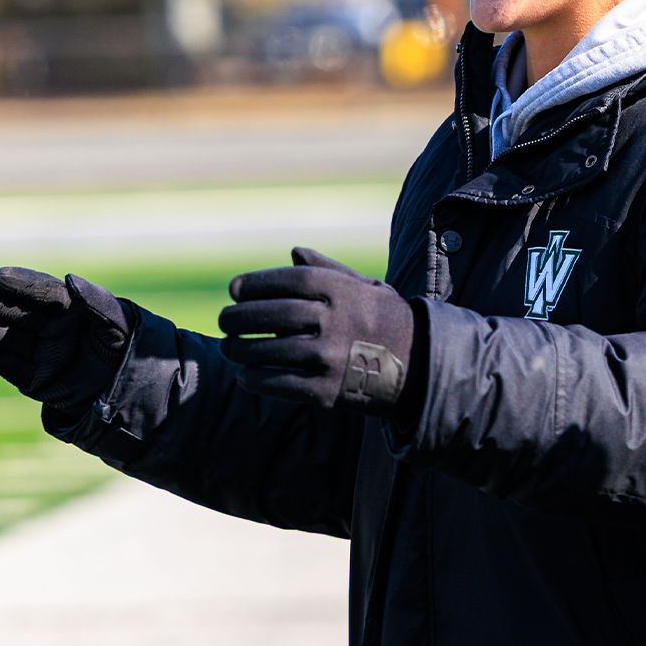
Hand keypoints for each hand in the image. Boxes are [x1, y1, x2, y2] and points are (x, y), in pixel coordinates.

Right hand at [0, 268, 135, 412]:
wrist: (131, 393)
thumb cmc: (129, 351)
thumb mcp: (118, 324)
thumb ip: (96, 302)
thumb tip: (68, 278)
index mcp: (73, 310)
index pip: (42, 293)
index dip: (21, 284)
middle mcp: (53, 329)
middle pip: (18, 313)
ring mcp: (43, 354)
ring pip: (8, 338)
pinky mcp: (35, 380)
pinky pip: (8, 366)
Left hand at [218, 248, 417, 415]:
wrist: (421, 367)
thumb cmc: (386, 320)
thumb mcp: (366, 287)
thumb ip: (328, 269)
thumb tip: (293, 253)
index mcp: (343, 292)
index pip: (289, 280)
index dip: (257, 283)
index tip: (235, 289)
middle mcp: (336, 322)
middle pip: (273, 315)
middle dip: (239, 317)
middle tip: (224, 320)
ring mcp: (331, 358)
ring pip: (270, 352)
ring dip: (241, 350)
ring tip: (230, 348)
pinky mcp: (327, 391)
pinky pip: (280, 385)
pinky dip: (256, 380)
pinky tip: (246, 375)